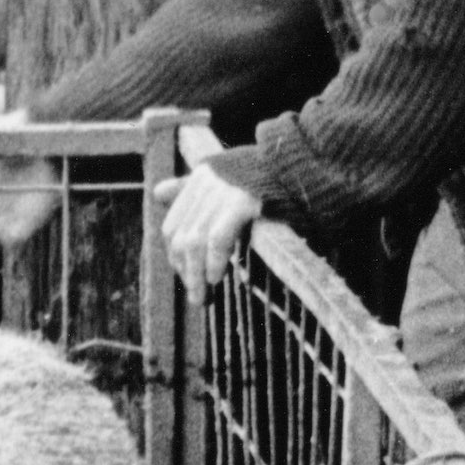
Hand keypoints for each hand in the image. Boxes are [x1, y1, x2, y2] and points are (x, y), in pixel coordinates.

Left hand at [159, 168, 266, 289]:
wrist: (308, 166)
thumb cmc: (270, 178)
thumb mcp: (224, 178)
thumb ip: (191, 188)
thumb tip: (157, 192)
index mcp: (200, 178)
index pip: (173, 226)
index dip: (177, 257)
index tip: (188, 279)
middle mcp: (207, 183)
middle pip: (181, 237)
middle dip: (186, 272)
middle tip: (197, 297)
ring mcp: (224, 191)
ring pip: (195, 241)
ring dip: (196, 275)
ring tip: (204, 297)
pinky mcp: (244, 201)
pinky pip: (218, 238)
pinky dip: (214, 261)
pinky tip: (216, 278)